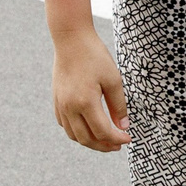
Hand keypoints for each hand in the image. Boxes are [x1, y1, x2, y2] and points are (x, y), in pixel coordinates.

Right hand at [51, 29, 129, 150]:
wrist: (71, 40)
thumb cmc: (94, 56)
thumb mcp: (113, 79)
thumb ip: (118, 106)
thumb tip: (123, 127)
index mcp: (85, 102)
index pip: (103, 132)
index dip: (117, 139)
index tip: (128, 138)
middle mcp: (70, 107)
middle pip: (87, 139)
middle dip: (104, 146)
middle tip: (118, 144)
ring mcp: (61, 105)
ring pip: (74, 135)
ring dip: (90, 142)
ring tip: (105, 140)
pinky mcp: (56, 101)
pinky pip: (65, 125)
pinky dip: (77, 132)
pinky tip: (88, 128)